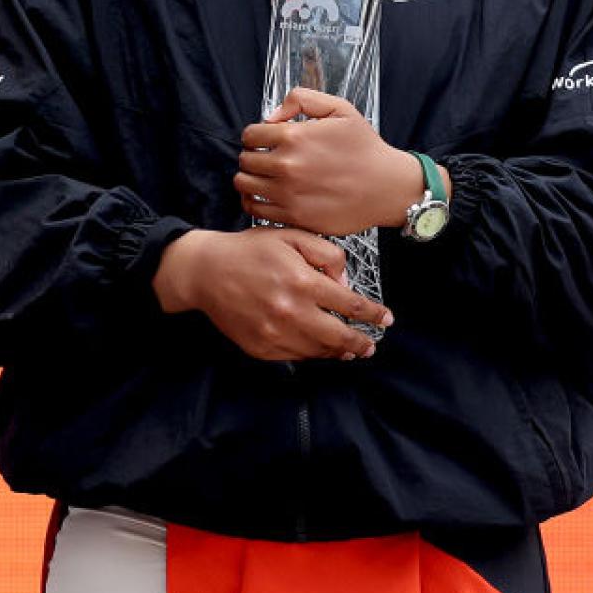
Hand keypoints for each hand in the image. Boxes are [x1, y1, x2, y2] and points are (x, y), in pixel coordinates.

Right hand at [153, 227, 391, 360]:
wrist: (206, 271)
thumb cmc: (252, 250)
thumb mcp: (294, 236)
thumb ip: (328, 254)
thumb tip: (345, 281)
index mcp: (303, 282)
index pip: (351, 305)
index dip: (373, 315)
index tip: (386, 319)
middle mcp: (291, 312)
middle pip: (339, 336)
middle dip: (361, 343)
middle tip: (371, 345)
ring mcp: (274, 334)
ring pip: (318, 351)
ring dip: (339, 351)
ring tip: (350, 350)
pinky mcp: (260, 348)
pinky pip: (295, 356)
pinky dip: (312, 354)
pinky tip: (320, 349)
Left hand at [236, 88, 424, 236]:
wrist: (388, 187)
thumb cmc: (366, 148)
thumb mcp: (341, 109)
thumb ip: (302, 99)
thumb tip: (271, 116)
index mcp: (294, 136)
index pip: (250, 135)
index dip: (256, 136)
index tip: (266, 141)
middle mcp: (287, 166)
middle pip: (245, 160)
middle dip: (253, 156)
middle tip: (268, 159)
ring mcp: (288, 194)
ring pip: (244, 185)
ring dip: (250, 179)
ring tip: (266, 177)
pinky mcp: (294, 217)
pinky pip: (255, 209)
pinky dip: (255, 201)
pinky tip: (268, 196)